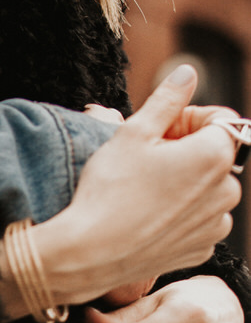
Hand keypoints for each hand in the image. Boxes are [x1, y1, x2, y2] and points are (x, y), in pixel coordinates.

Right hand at [27, 67, 239, 308]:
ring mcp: (216, 225)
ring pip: (209, 185)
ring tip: (145, 182)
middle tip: (147, 153)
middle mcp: (227, 192)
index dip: (189, 116)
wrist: (94, 250)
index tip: (161, 127)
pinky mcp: (203, 249)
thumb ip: (168, 99)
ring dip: (186, 177)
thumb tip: (188, 72)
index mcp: (214, 156)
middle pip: (215, 153)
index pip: (221, 120)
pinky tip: (149, 208)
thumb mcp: (135, 131)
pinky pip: (201, 217)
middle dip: (187, 147)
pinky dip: (183, 208)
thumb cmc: (112, 187)